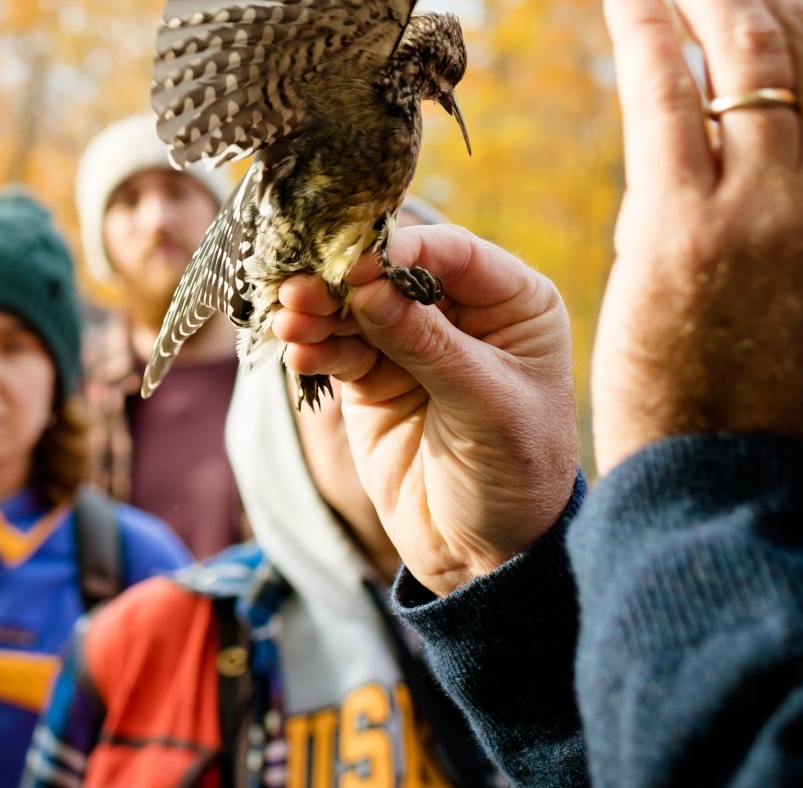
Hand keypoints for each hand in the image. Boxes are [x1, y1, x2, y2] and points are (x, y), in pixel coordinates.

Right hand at [275, 225, 578, 595]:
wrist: (485, 554)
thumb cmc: (514, 475)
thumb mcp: (484, 406)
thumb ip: (426, 344)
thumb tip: (366, 284)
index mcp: (513, 305)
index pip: (452, 253)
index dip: (401, 248)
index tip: (354, 263)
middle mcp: (461, 315)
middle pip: (390, 273)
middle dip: (344, 279)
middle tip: (301, 286)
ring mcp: (411, 346)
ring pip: (354, 308)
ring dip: (318, 310)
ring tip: (288, 319)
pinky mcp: (372, 379)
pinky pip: (336, 349)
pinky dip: (314, 347)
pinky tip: (297, 352)